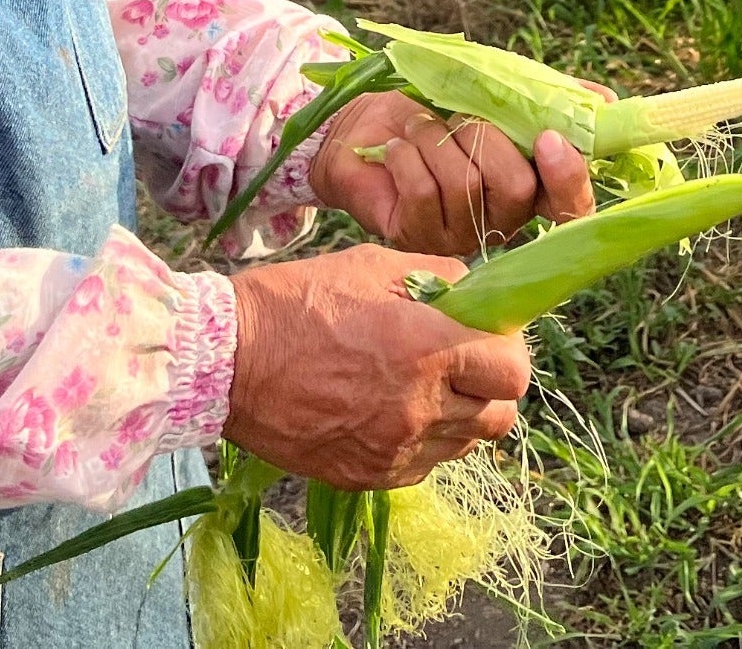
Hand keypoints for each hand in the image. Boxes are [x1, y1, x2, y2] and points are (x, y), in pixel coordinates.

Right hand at [223, 245, 531, 488]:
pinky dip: (422, 441)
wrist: (227, 362)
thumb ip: (437, 277)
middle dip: (489, 386)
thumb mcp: (372, 263)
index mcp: (428, 349)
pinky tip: (390, 410)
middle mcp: (420, 407)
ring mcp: (395, 449)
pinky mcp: (369, 476)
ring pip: (465, 444)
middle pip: (500, 415)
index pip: (514, 372)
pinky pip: (424, 465)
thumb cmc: (297, 302)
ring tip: (422, 386)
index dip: (508, 352)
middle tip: (462, 363)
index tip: (489, 338)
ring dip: (458, 415)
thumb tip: (477, 294)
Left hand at [308, 91, 597, 253]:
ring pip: (465, 187)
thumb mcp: (493, 93)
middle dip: (483, 138)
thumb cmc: (434, 109)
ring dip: (436, 139)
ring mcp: (458, 235)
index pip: (570, 207)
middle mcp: (500, 222)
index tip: (549, 139)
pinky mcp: (414, 238)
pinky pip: (423, 193)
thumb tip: (608, 100)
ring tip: (417, 127)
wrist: (364, 123)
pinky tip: (394, 148)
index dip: (568, 179)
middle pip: (516, 190)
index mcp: (529, 189)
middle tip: (457, 118)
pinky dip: (407, 156)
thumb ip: (549, 97)